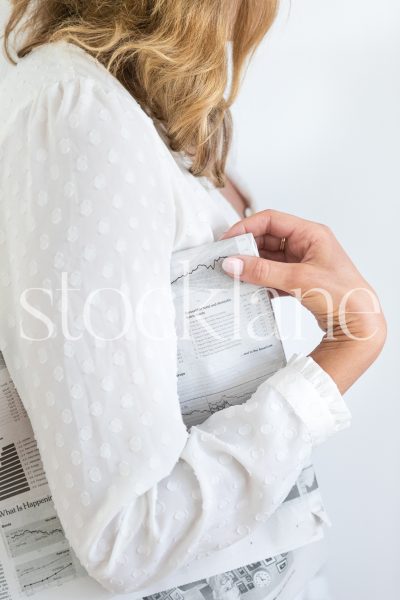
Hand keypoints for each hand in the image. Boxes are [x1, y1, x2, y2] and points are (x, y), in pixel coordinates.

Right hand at [220, 209, 386, 393]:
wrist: (359, 323)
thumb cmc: (343, 295)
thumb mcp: (298, 279)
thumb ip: (262, 271)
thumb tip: (232, 263)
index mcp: (311, 234)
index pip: (271, 220)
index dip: (246, 227)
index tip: (228, 241)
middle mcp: (307, 245)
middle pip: (267, 238)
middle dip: (247, 249)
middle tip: (227, 260)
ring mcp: (303, 263)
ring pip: (269, 258)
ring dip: (252, 267)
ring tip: (235, 276)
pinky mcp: (300, 281)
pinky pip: (273, 275)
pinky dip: (261, 281)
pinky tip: (251, 290)